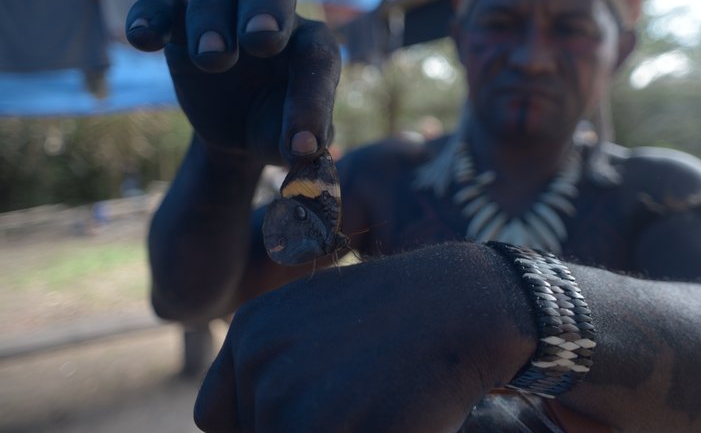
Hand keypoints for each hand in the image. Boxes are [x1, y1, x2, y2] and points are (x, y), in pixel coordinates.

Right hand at [125, 0, 339, 164]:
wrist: (239, 128)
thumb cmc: (275, 128)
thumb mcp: (292, 144)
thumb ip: (305, 147)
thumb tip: (305, 154)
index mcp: (310, 45)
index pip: (317, 55)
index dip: (311, 100)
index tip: (299, 144)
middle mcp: (272, 16)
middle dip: (267, 3)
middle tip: (259, 40)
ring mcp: (225, 13)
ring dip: (211, 15)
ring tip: (210, 59)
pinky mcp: (181, 24)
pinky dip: (150, 11)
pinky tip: (143, 40)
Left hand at [193, 243, 535, 431]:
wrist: (462, 304)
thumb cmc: (398, 318)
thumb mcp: (317, 323)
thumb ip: (275, 365)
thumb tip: (256, 420)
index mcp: (250, 329)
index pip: (215, 417)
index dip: (258, 428)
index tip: (308, 418)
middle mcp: (257, 357)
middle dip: (304, 430)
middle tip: (357, 403)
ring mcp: (288, 392)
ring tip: (371, 409)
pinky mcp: (324, 427)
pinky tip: (387, 419)